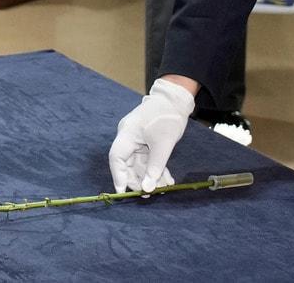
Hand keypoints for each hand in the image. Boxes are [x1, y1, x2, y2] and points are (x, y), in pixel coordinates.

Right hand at [107, 77, 193, 192]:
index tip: (123, 192)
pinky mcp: (146, 141)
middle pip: (127, 164)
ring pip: (139, 164)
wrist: (177, 100)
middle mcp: (128, 137)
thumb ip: (155, 166)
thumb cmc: (167, 116)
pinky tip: (166, 180)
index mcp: (127, 133)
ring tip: (163, 188)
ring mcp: (137, 139)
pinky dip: (156, 169)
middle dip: (138, 180)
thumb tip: (148, 188)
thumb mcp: (163, 143)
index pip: (116, 158)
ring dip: (150, 177)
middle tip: (148, 193)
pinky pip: (148, 159)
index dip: (118, 176)